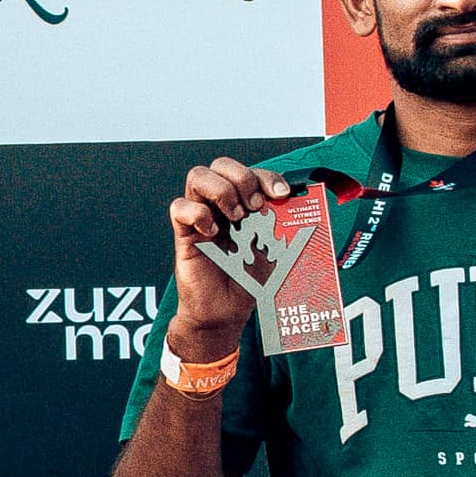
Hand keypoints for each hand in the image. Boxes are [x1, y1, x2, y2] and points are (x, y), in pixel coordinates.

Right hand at [155, 155, 289, 362]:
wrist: (226, 311)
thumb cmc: (249, 281)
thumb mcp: (274, 249)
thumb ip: (281, 224)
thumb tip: (296, 202)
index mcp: (245, 204)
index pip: (252, 172)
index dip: (267, 176)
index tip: (282, 194)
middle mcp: (221, 205)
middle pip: (221, 164)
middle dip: (243, 178)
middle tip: (255, 207)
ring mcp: (201, 217)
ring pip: (197, 176)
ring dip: (220, 190)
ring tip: (234, 217)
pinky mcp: (184, 233)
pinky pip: (179, 207)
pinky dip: (197, 214)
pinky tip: (212, 234)